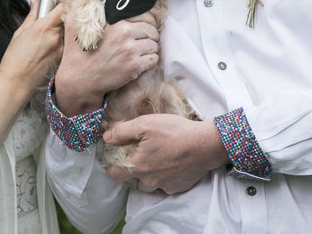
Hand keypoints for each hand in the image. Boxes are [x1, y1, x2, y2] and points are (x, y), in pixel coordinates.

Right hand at [0, 1, 63, 93]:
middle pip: (66, 18)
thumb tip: (36, 4)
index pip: (62, 7)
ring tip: (46, 38)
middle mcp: (55, 36)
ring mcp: (61, 48)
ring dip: (61, 30)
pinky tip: (47, 48)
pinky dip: (60, 42)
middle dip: (61, 16)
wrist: (17, 83)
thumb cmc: (14, 60)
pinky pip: (65, 44)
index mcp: (43, 27)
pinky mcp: (63, 58)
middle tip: (51, 19)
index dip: (63, 2)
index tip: (60, 1)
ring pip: (67, 32)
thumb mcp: (19, 33)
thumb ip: (31, 16)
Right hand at [53, 13, 159, 114]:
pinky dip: (150, 60)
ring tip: (143, 51)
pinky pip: (153, 59)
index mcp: (115, 22)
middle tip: (145, 39)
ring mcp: (131, 51)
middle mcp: (125, 34)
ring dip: (151, 48)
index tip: (144, 26)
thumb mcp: (74, 25)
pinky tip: (142, 61)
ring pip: (154, 45)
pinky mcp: (134, 67)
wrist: (79, 80)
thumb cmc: (77, 53)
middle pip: (152, 30)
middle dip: (151, 35)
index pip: (144, 16)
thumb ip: (82, 7)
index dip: (147, 21)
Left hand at [103, 115, 227, 193]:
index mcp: (137, 165)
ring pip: (149, 185)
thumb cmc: (174, 132)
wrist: (205, 144)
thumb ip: (122, 131)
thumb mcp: (145, 124)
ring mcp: (164, 185)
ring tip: (154, 160)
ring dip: (148, 176)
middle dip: (132, 171)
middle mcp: (149, 180)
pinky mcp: (178, 187)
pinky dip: (164, 177)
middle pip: (133, 181)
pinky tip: (170, 164)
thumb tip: (106, 138)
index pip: (115, 174)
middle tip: (138, 157)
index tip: (113, 160)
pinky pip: (165, 185)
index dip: (111, 167)